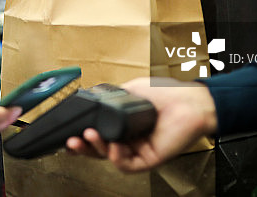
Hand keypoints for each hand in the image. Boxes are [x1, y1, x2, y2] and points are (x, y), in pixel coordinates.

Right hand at [65, 77, 216, 171]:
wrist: (188, 101)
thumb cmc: (165, 94)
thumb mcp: (130, 91)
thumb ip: (111, 98)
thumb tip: (91, 98)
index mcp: (122, 126)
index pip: (98, 135)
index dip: (82, 136)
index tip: (69, 134)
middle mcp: (128, 140)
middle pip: (99, 150)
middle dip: (82, 147)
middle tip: (72, 140)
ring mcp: (138, 150)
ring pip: (110, 158)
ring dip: (96, 149)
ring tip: (89, 136)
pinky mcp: (149, 159)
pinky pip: (128, 165)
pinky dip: (117, 157)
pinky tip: (115, 146)